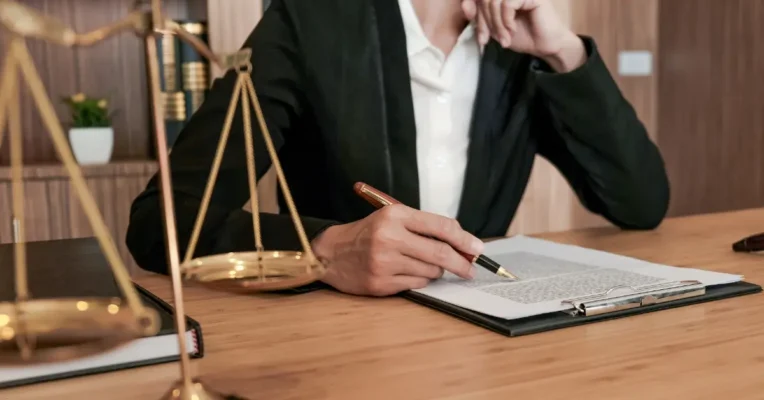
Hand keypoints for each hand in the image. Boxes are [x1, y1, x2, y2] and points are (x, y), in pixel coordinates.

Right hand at [311, 204, 483, 296]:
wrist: (331, 252)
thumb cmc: (368, 234)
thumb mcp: (392, 219)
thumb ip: (424, 227)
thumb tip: (462, 243)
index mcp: (395, 216)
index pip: (441, 227)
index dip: (464, 239)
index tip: (477, 249)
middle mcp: (390, 237)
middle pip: (440, 253)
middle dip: (461, 263)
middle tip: (470, 269)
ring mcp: (384, 262)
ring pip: (430, 272)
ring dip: (435, 271)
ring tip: (422, 264)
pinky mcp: (380, 283)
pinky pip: (416, 285)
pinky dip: (420, 280)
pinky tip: (408, 273)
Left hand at [462, 0, 585, 71]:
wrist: (545, 46)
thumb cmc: (522, 36)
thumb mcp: (494, 28)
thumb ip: (480, 17)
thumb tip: (464, 6)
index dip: (472, 10)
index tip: (478, 31)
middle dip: (484, 21)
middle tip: (491, 39)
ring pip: (495, 1)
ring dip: (496, 23)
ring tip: (504, 38)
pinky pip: (507, 3)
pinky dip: (506, 20)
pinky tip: (512, 29)